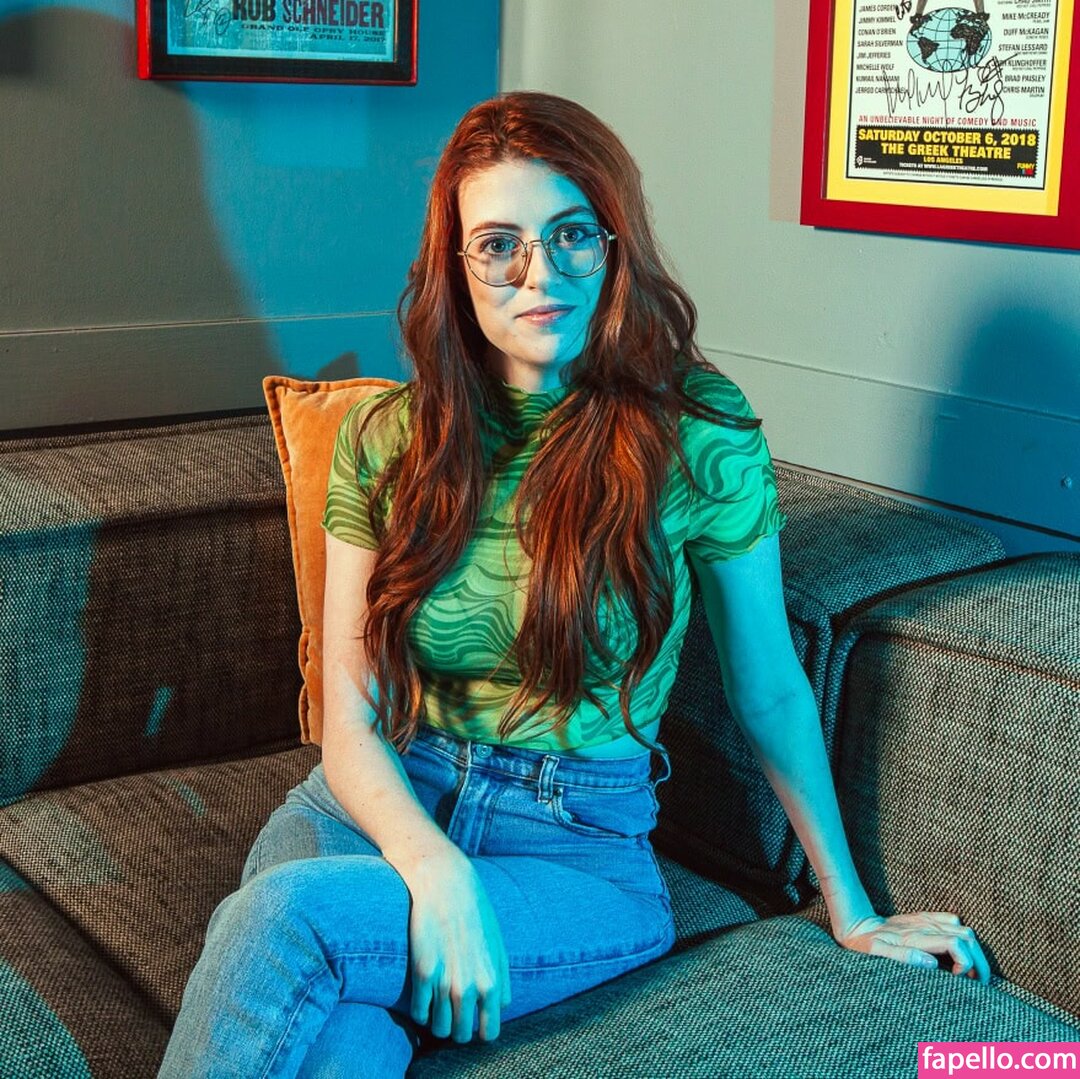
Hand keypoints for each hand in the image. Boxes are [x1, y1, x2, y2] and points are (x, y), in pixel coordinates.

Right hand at [398, 845, 511, 1042]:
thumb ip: (502, 978)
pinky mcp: (423, 973)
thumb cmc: (475, 911)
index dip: (481, 1027)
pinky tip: (424, 993)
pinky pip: (419, 1014)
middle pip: (462, 1036)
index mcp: (493, 982)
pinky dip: (420, 1009)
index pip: (490, 1032)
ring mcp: (446, 982)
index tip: (474, 1017)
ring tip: (437, 1004)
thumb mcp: (498, 943)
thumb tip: (502, 1004)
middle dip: (458, 1027)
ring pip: (440, 1030)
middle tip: (453, 1012)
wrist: (446, 883)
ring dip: (438, 1021)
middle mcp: (470, 988)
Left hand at [836, 911, 990, 983]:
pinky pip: (952, 921)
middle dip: (979, 961)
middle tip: (978, 983)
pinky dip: (963, 937)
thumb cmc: (865, 945)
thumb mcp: (877, 954)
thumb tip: (932, 965)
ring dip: (975, 952)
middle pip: (967, 937)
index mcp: (916, 937)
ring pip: (964, 930)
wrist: (857, 925)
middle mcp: (925, 926)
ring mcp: (926, 920)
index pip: (956, 944)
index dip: (966, 964)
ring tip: (972, 973)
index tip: (959, 981)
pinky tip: (958, 953)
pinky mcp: (925, 918)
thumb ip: (904, 957)